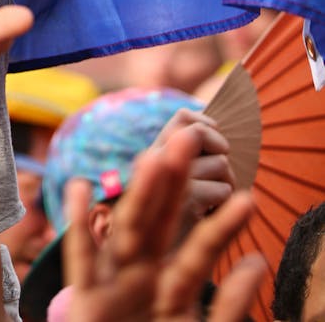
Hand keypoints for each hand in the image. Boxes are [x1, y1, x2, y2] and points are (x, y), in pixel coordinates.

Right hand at [64, 127, 264, 321]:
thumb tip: (258, 261)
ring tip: (153, 157)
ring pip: (128, 230)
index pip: (202, 251)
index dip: (222, 226)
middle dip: (174, 183)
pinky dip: (79, 224)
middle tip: (190, 138)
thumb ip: (229, 306)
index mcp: (174, 285)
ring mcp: (115, 282)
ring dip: (139, 195)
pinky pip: (82, 257)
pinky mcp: (87, 297)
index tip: (249, 198)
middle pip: (161, 222)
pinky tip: (80, 187)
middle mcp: (145, 273)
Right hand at [150, 108, 234, 230]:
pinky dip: (225, 206)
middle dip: (220, 149)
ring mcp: (172, 182)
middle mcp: (158, 161)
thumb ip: (184, 155)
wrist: (156, 262)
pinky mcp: (189, 204)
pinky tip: (210, 216)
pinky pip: (224, 192)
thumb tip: (214, 127)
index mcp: (154, 152)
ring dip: (225, 183)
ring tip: (212, 200)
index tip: (214, 141)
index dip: (205, 123)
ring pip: (220, 164)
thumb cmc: (172, 217)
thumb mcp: (169, 181)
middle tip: (220, 170)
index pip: (182, 117)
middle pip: (201, 133)